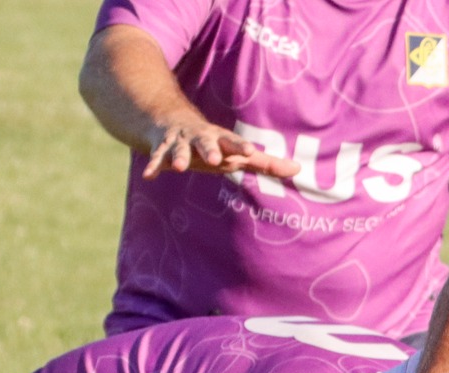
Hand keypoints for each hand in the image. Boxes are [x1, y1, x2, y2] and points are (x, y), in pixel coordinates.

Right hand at [143, 116, 299, 180]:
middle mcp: (201, 138)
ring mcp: (181, 141)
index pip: (233, 143)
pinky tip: (150, 176)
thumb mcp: (237, 152)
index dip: (240, 147)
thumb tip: (298, 170)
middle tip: (215, 158)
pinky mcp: (162, 146)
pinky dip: (154, 165)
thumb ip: (267, 164)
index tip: (250, 152)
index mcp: (221, 140)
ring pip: (180, 148)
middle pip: (206, 143)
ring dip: (179, 156)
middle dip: (210, 149)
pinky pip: (157, 157)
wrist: (171, 119)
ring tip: (178, 167)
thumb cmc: (213, 143)